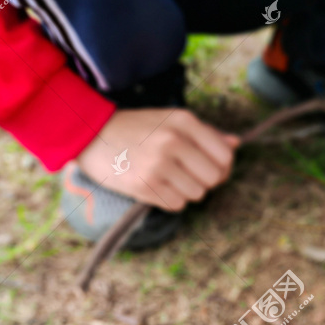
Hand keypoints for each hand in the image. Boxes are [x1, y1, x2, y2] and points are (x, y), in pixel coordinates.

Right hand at [76, 108, 239, 211]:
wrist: (89, 135)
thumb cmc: (135, 128)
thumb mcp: (170, 120)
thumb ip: (204, 133)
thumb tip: (235, 144)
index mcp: (184, 121)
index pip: (225, 156)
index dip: (222, 167)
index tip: (208, 167)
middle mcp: (173, 141)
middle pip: (214, 178)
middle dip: (204, 181)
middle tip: (186, 175)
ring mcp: (159, 164)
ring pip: (197, 194)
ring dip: (186, 191)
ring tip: (167, 178)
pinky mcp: (144, 185)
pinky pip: (177, 204)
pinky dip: (170, 200)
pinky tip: (156, 186)